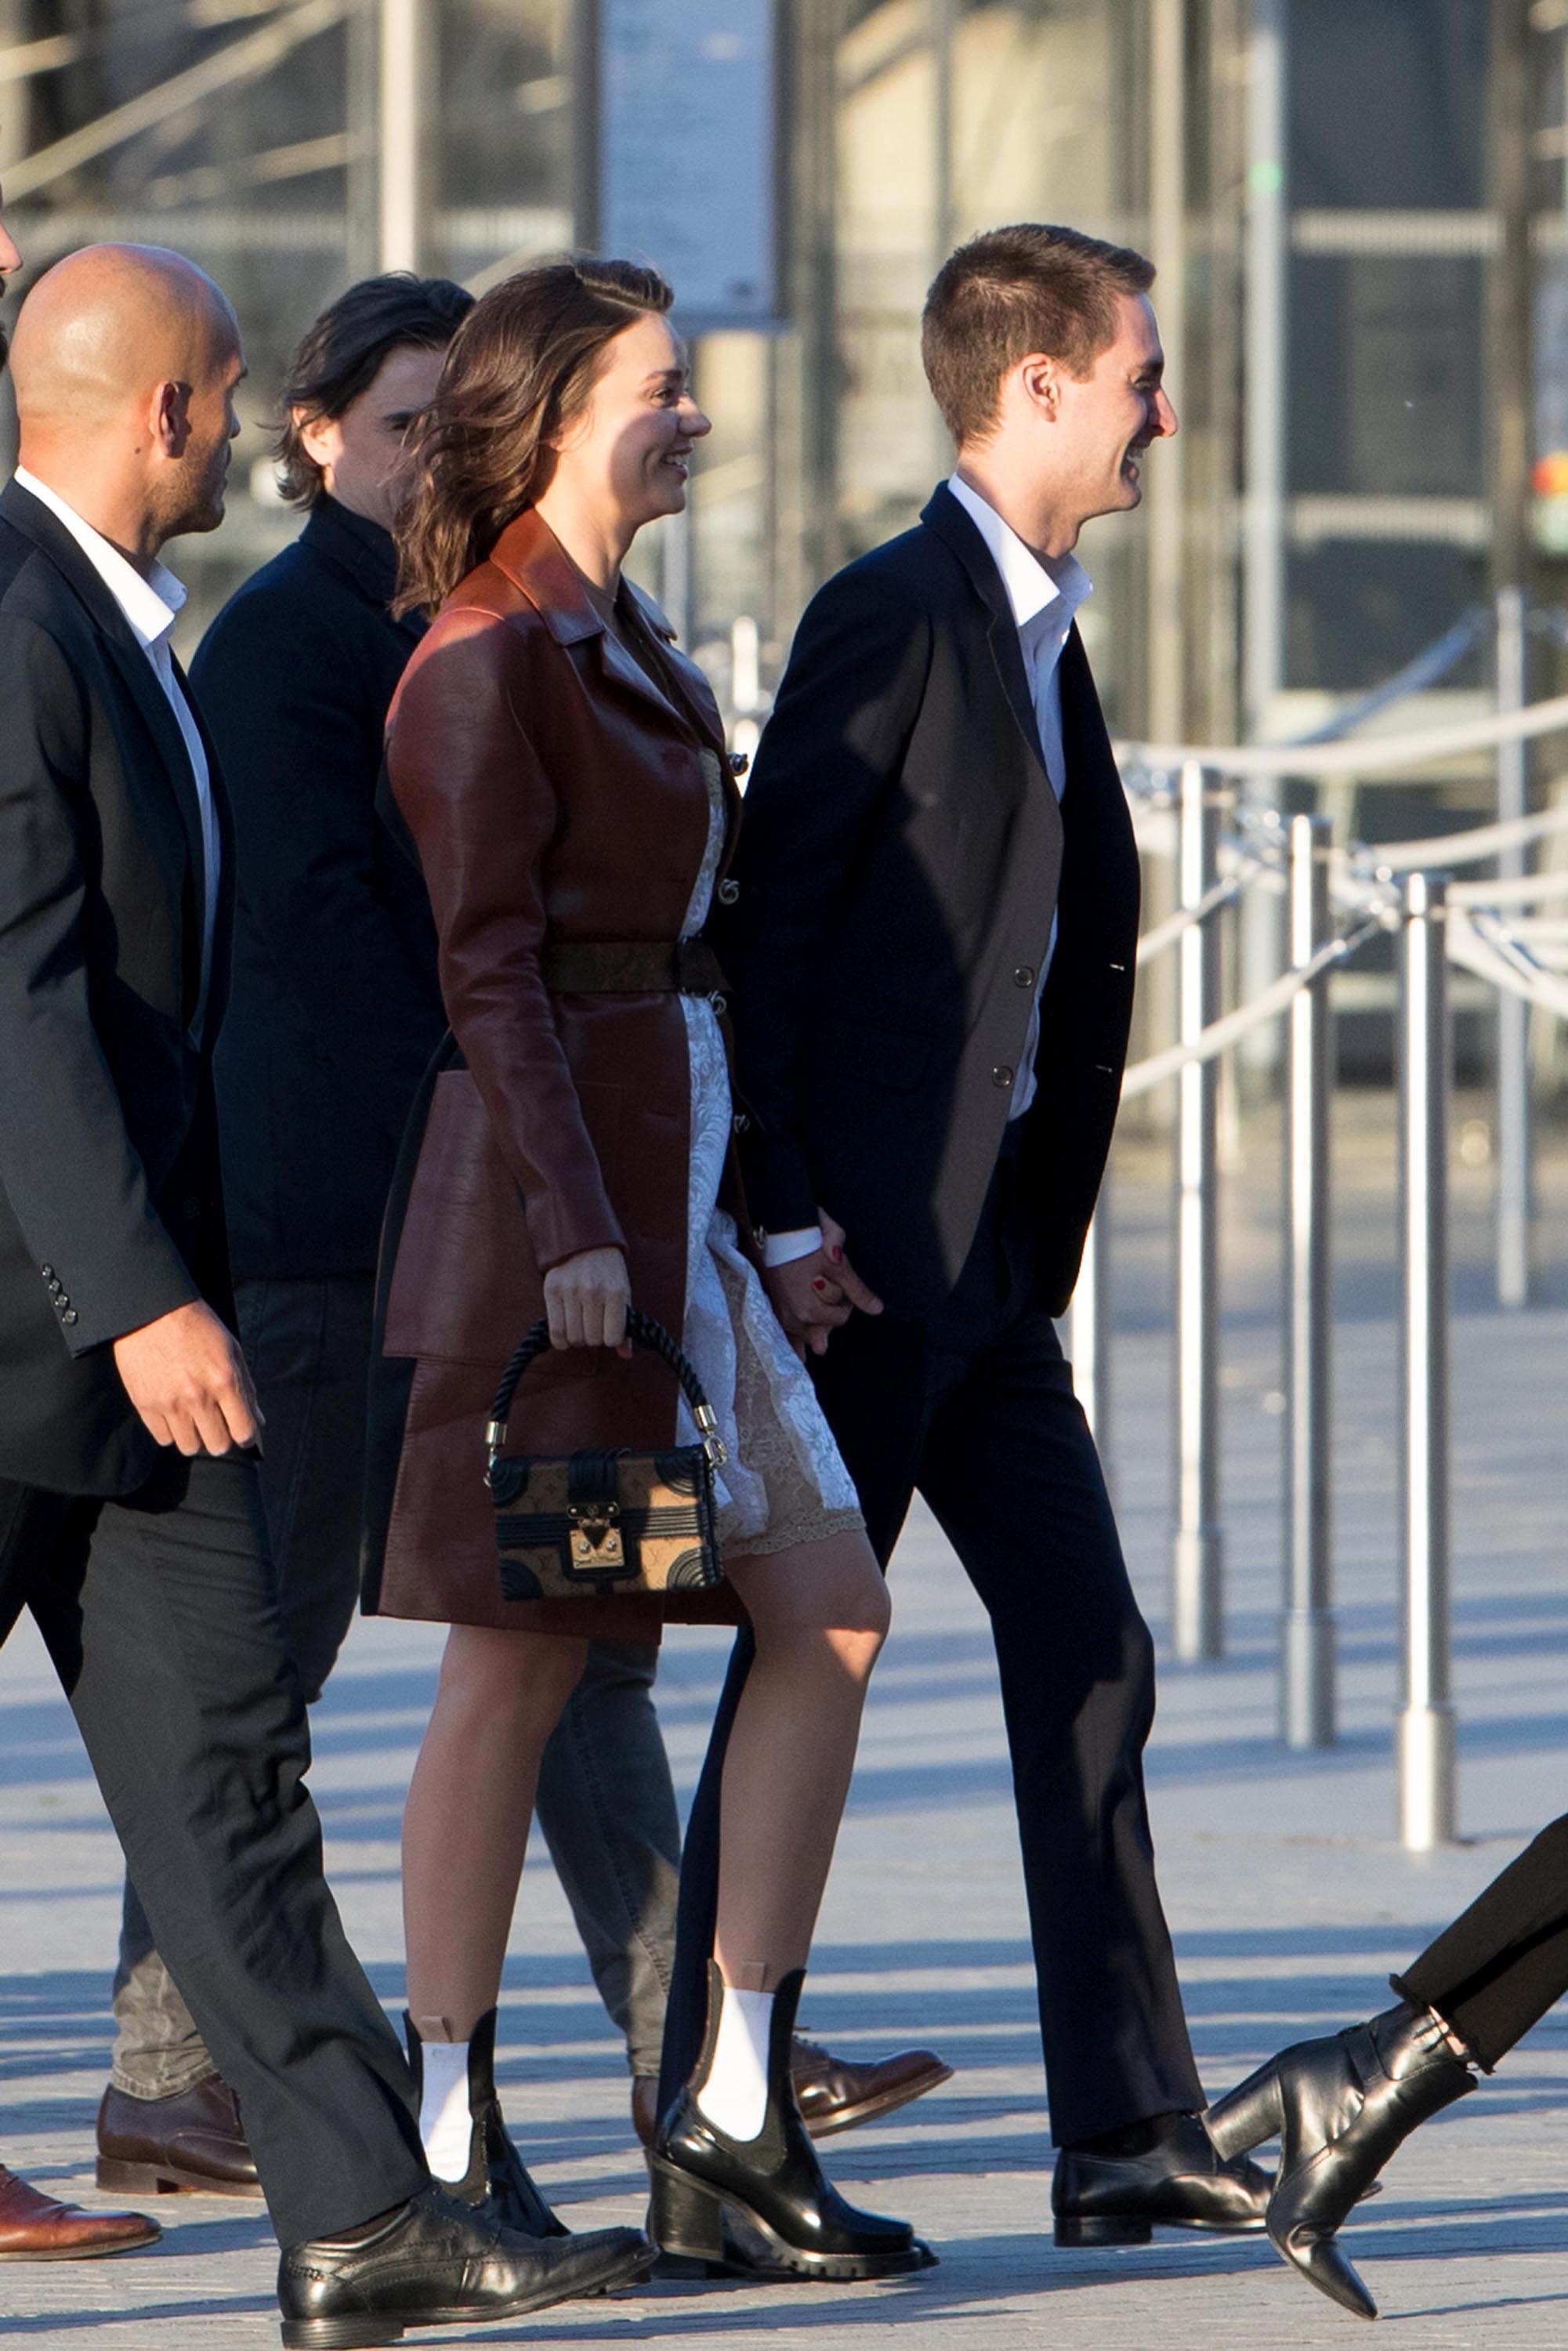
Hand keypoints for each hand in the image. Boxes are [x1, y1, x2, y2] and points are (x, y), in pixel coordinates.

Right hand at [112, 1299, 263, 1456]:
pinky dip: (171, 1432)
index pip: (244, 1431)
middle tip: (217, 1426)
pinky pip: (163, 1438)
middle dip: (222, 1439)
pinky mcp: (145, 1405)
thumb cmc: (195, 1326)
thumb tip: (257, 1419)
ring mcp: (170, 1403)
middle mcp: (198, 1397)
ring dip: (195, 1438)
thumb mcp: (231, 1349)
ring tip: (194, 1421)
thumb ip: (246, 1387)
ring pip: (189, 1447)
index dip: (247, 1437)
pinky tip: (174, 1416)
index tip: (242, 1433)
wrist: (151, 1312)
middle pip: (217, 1446)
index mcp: (224, 1381)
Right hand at [544, 1246, 632, 1352]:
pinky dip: (561, 1341)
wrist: (583, 1239)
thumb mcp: (623, 1292)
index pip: (612, 1337)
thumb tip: (625, 1356)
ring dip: (577, 1339)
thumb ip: (625, 1325)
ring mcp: (571, 1291)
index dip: (610, 1339)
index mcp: (616, 1292)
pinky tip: (565, 1337)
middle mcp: (593, 1292)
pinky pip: (555, 1331)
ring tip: (580, 1326)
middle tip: (592, 1326)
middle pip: (592, 1339)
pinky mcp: (552, 1290)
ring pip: (574, 1337)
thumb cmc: (608, 1271)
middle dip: (593, 1338)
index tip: (608, 1331)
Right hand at [761, 1210, 882, 1357]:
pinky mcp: (772, 1308)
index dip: (845, 1304)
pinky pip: (786, 1334)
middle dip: (828, 1315)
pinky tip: (802, 1356)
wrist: (781, 1230)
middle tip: (824, 1289)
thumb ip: (857, 1291)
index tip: (841, 1287)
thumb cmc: (811, 1245)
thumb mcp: (839, 1266)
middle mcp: (792, 1318)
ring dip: (812, 1328)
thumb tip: (877, 1310)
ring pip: (803, 1334)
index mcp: (809, 1310)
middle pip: (821, 1329)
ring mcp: (780, 1314)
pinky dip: (796, 1342)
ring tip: (815, 1314)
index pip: (839, 1319)